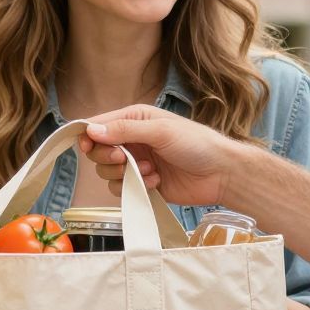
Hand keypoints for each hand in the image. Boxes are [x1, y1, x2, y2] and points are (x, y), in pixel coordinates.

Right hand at [79, 105, 235, 207]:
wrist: (221, 174)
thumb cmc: (197, 144)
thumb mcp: (160, 131)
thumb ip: (125, 131)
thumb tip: (91, 131)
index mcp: (134, 120)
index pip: (99, 125)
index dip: (88, 135)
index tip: (87, 146)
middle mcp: (131, 140)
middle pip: (97, 150)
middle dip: (107, 157)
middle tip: (124, 160)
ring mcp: (136, 163)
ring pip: (106, 172)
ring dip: (123, 174)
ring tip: (149, 171)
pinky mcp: (142, 183)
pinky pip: (121, 188)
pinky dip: (135, 187)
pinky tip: (155, 182)